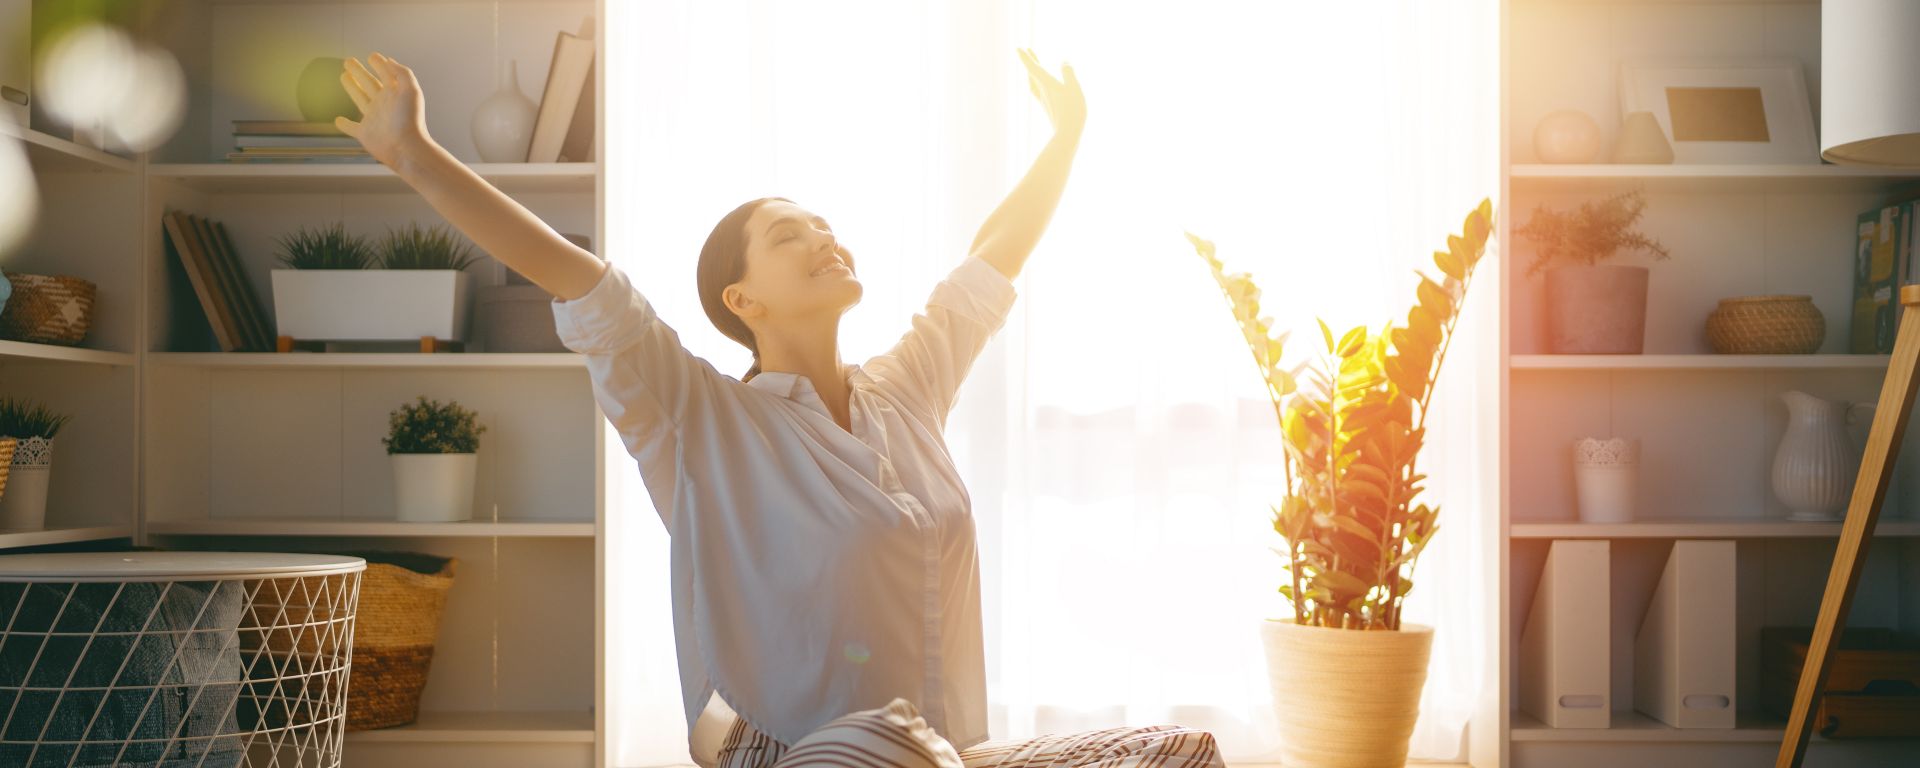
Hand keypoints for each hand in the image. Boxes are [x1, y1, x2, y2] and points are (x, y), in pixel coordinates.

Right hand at [336, 52, 431, 167]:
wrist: (406, 148)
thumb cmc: (411, 119)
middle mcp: (384, 104)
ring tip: (343, 76)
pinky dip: (344, 124)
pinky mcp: (365, 133)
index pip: (385, 74)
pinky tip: (338, 120)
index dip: (379, 64)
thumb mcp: (411, 90)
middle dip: (359, 72)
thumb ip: (402, 73)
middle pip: (368, 83)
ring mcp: (374, 118)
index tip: (372, 55)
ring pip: (359, 99)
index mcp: (395, 93)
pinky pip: (351, 128)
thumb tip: (389, 60)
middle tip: (348, 61)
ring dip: (351, 87)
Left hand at [1018, 48, 1084, 138]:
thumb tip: (1064, 62)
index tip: (1018, 48)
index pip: (1033, 67)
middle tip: (1027, 51)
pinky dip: (1037, 84)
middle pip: (1032, 73)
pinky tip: (1040, 88)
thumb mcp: (1074, 88)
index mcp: (1047, 83)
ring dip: (1032, 73)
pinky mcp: (1048, 107)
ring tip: (1032, 68)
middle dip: (1030, 61)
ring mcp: (1044, 100)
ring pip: (1034, 83)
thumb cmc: (1072, 110)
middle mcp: (1043, 91)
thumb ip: (1069, 73)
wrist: (1067, 134)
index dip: (1025, 57)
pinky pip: (1038, 91)